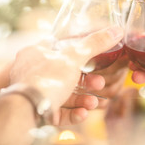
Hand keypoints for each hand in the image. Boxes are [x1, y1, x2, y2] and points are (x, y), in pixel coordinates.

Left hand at [8, 26, 123, 122]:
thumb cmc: (47, 78)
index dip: (78, 54)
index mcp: (36, 54)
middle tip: (100, 84)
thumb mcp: (75, 56)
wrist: (27, 109)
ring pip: (63, 96)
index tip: (94, 59)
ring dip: (82, 99)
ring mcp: (35, 94)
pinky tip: (84, 114)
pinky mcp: (37, 112)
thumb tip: (117, 30)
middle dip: (87, 82)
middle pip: (65, 76)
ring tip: (95, 103)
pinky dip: (72, 113)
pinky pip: (58, 111)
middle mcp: (32, 73)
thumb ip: (95, 44)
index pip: (58, 49)